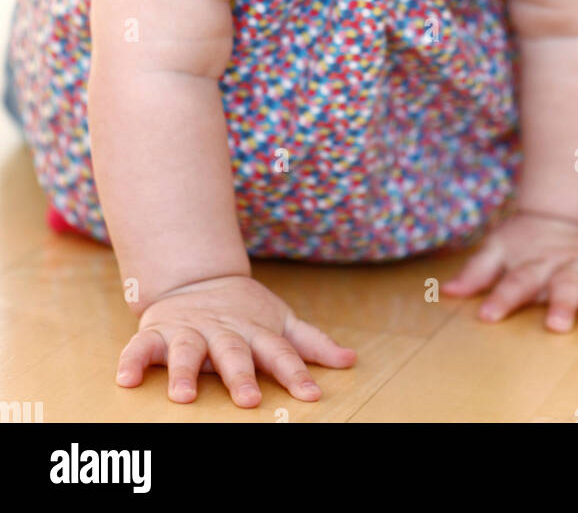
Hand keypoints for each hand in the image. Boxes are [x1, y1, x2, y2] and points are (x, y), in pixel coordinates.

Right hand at [115, 275, 356, 406]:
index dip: (296, 374)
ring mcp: (190, 331)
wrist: (196, 278)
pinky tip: (125, 380)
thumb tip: (350, 360)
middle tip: (249, 400)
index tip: (310, 395)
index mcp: (256, 332)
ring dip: (185, 372)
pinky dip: (132, 360)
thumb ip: (311, 343)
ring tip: (184, 396)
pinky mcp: (158, 332)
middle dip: (241, 376)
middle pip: (234, 354)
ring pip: (188, 351)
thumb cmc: (245, 312)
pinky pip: (141, 346)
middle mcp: (224, 332)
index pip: (280, 354)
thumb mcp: (280, 322)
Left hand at [441, 210, 577, 333]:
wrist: (566, 214)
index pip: (514, 282)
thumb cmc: (526, 242)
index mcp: (534, 263)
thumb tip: (447, 290)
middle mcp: (565, 267)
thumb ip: (477, 271)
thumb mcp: (498, 248)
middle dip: (562, 306)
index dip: (500, 298)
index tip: (487, 315)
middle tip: (557, 327)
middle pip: (563, 287)